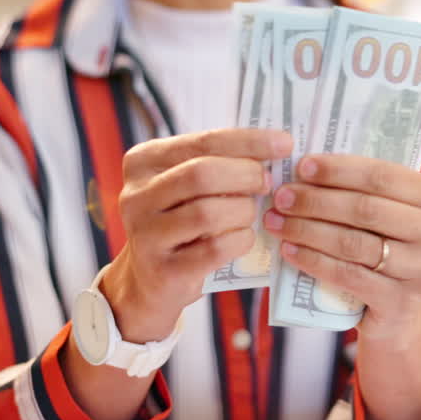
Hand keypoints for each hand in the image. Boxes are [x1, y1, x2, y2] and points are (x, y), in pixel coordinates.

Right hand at [99, 128, 291, 341]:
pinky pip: (214, 249)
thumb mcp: (189, 184)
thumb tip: (276, 147)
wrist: (152, 278)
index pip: (203, 141)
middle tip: (268, 184)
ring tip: (251, 214)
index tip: (285, 143)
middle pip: (202, 174)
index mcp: (143, 161)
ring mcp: (145, 234)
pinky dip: (240, 240)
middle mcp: (136, 195)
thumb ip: (220, 162)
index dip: (249, 142)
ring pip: (207, 213)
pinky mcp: (162, 269)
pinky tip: (245, 237)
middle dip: (246, 176)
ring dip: (243, 211)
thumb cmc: (182, 219)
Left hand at [262, 154, 420, 342]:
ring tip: (276, 222)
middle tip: (281, 196)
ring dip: (308, 230)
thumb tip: (304, 167)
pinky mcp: (401, 302)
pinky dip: (313, 260)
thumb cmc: (386, 246)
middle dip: (317, 200)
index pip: (383, 176)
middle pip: (366, 209)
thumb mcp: (388, 213)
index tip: (301, 166)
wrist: (399, 311)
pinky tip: (288, 250)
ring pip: (353, 243)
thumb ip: (363, 189)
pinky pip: (348, 275)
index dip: (339, 170)